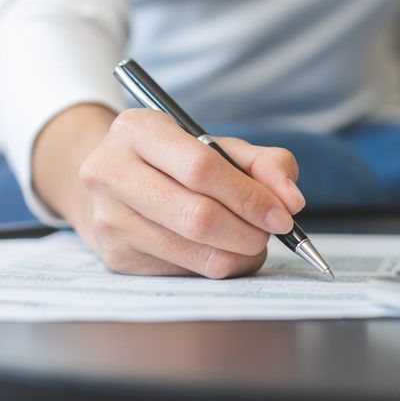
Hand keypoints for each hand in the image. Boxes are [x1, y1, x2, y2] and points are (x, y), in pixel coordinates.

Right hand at [35, 105, 303, 276]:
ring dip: (237, 254)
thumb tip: (291, 201)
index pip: (202, 168)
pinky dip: (214, 265)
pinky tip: (222, 251)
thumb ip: (264, 164)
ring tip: (252, 243)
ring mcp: (109, 217)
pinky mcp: (115, 256)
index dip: (249, 196)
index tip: (283, 215)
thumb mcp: (219, 147)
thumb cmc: (176, 161)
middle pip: (196, 215)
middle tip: (270, 235)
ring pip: (191, 249)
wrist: (115, 183)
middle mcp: (111, 172)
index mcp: (138, 129)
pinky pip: (181, 270)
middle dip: (247, 231)